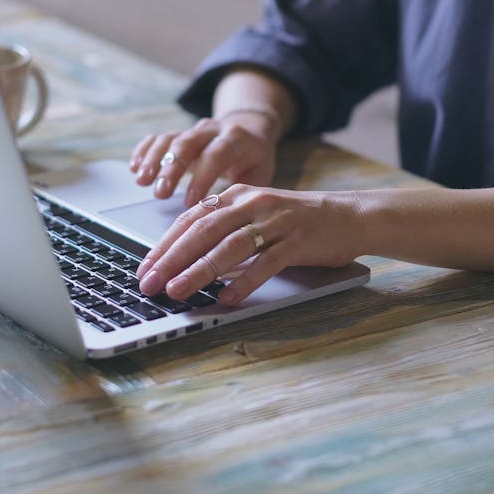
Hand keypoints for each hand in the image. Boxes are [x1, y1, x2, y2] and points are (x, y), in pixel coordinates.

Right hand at [129, 114, 278, 207]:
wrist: (249, 127)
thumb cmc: (254, 158)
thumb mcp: (259, 174)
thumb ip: (245, 193)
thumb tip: (229, 224)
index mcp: (235, 139)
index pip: (216, 155)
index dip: (201, 177)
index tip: (190, 202)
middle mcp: (212, 131)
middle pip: (187, 143)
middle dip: (171, 168)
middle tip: (160, 193)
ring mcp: (193, 131)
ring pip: (170, 139)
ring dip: (154, 159)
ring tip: (142, 180)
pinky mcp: (179, 133)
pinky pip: (158, 137)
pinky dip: (144, 150)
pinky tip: (134, 167)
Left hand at [136, 183, 362, 304]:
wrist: (348, 216)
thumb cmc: (296, 222)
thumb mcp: (256, 216)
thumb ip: (225, 230)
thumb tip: (184, 260)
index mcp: (238, 195)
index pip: (191, 219)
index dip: (165, 244)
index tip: (145, 267)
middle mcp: (253, 204)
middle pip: (204, 231)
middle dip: (172, 258)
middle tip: (149, 282)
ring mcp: (276, 222)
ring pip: (230, 246)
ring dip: (200, 270)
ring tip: (178, 290)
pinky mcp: (297, 241)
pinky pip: (266, 263)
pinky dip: (246, 281)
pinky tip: (228, 297)